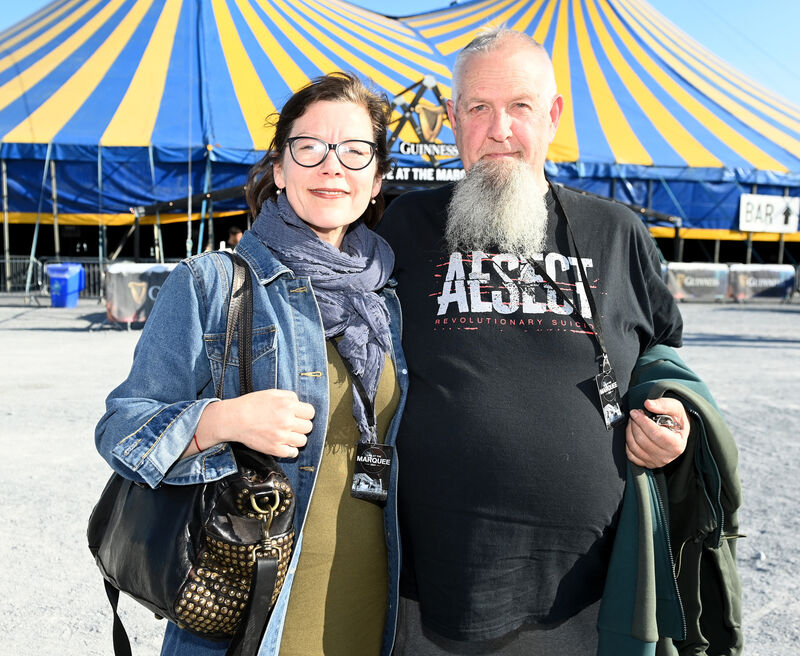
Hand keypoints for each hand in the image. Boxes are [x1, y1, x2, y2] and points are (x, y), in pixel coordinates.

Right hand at [195, 389, 314, 458]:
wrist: (234, 419)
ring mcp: (282, 436)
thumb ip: (290, 397)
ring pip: (303, 441)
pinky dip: (289, 450)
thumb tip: (301, 405)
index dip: (305, 413)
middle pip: (308, 427)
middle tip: (291, 424)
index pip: (311, 412)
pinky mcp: (275, 449)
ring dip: (297, 438)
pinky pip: (293, 453)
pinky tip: (283, 443)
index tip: (298, 415)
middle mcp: (287, 421)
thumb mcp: (272, 393)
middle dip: (301, 425)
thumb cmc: (252, 404)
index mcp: (288, 405)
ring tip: (287, 434)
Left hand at [625, 397, 688, 468]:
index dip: (642, 421)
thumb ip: (663, 404)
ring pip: (634, 447)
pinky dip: (628, 443)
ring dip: (629, 431)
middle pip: (642, 440)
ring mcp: (656, 461)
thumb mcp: (676, 408)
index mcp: (676, 444)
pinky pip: (631, 455)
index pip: (655, 434)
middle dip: (635, 424)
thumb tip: (648, 404)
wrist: (677, 431)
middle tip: (635, 414)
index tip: (635, 412)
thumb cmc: (677, 420)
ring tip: (633, 422)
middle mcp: (667, 456)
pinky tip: (633, 433)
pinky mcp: (647, 463)